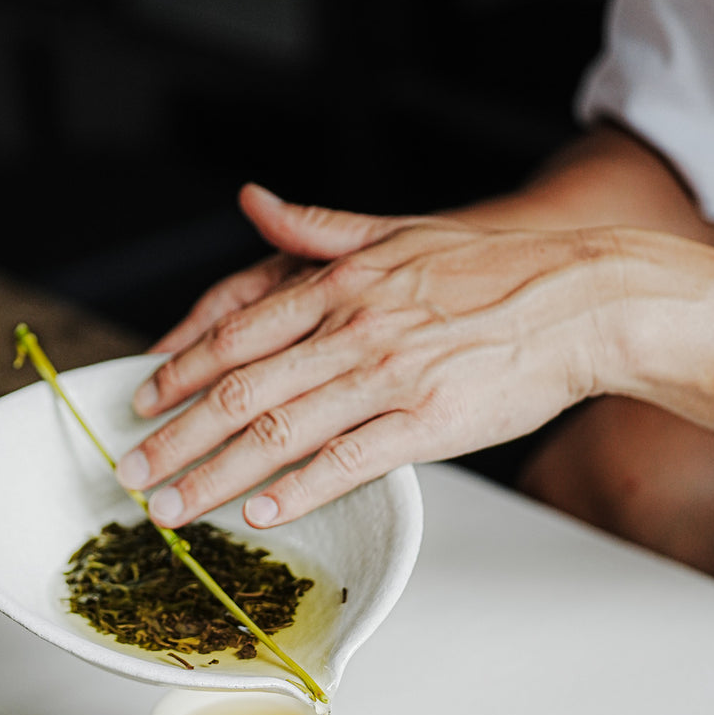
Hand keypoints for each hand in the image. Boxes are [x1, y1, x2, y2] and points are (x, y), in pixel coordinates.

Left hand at [118, 195, 633, 527]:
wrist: (581, 297)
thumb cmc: (492, 269)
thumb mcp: (397, 230)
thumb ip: (316, 228)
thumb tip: (254, 201)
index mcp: (340, 285)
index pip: (236, 332)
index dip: (179, 370)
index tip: (141, 401)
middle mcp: (353, 330)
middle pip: (241, 390)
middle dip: (176, 436)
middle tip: (132, 472)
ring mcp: (389, 378)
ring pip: (281, 431)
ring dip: (216, 475)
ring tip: (171, 508)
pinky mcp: (430, 422)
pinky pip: (350, 461)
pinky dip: (301, 489)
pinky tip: (261, 513)